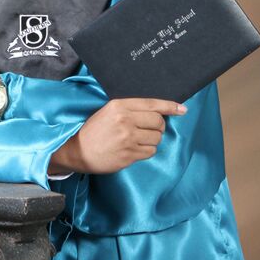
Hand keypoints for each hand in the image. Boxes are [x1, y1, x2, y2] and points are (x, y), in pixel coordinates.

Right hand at [50, 98, 186, 175]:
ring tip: (138, 140)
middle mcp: (125, 120)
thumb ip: (130, 109)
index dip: (170, 107)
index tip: (182, 109)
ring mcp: (128, 139)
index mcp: (119, 106)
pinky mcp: (129, 155)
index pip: (152, 104)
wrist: (77, 150)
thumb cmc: (93, 130)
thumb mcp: (108, 111)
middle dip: (159, 126)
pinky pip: (150, 152)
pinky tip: (135, 149)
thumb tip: (158, 113)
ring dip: (152, 139)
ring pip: (156, 138)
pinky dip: (146, 151)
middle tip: (149, 129)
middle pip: (158, 122)